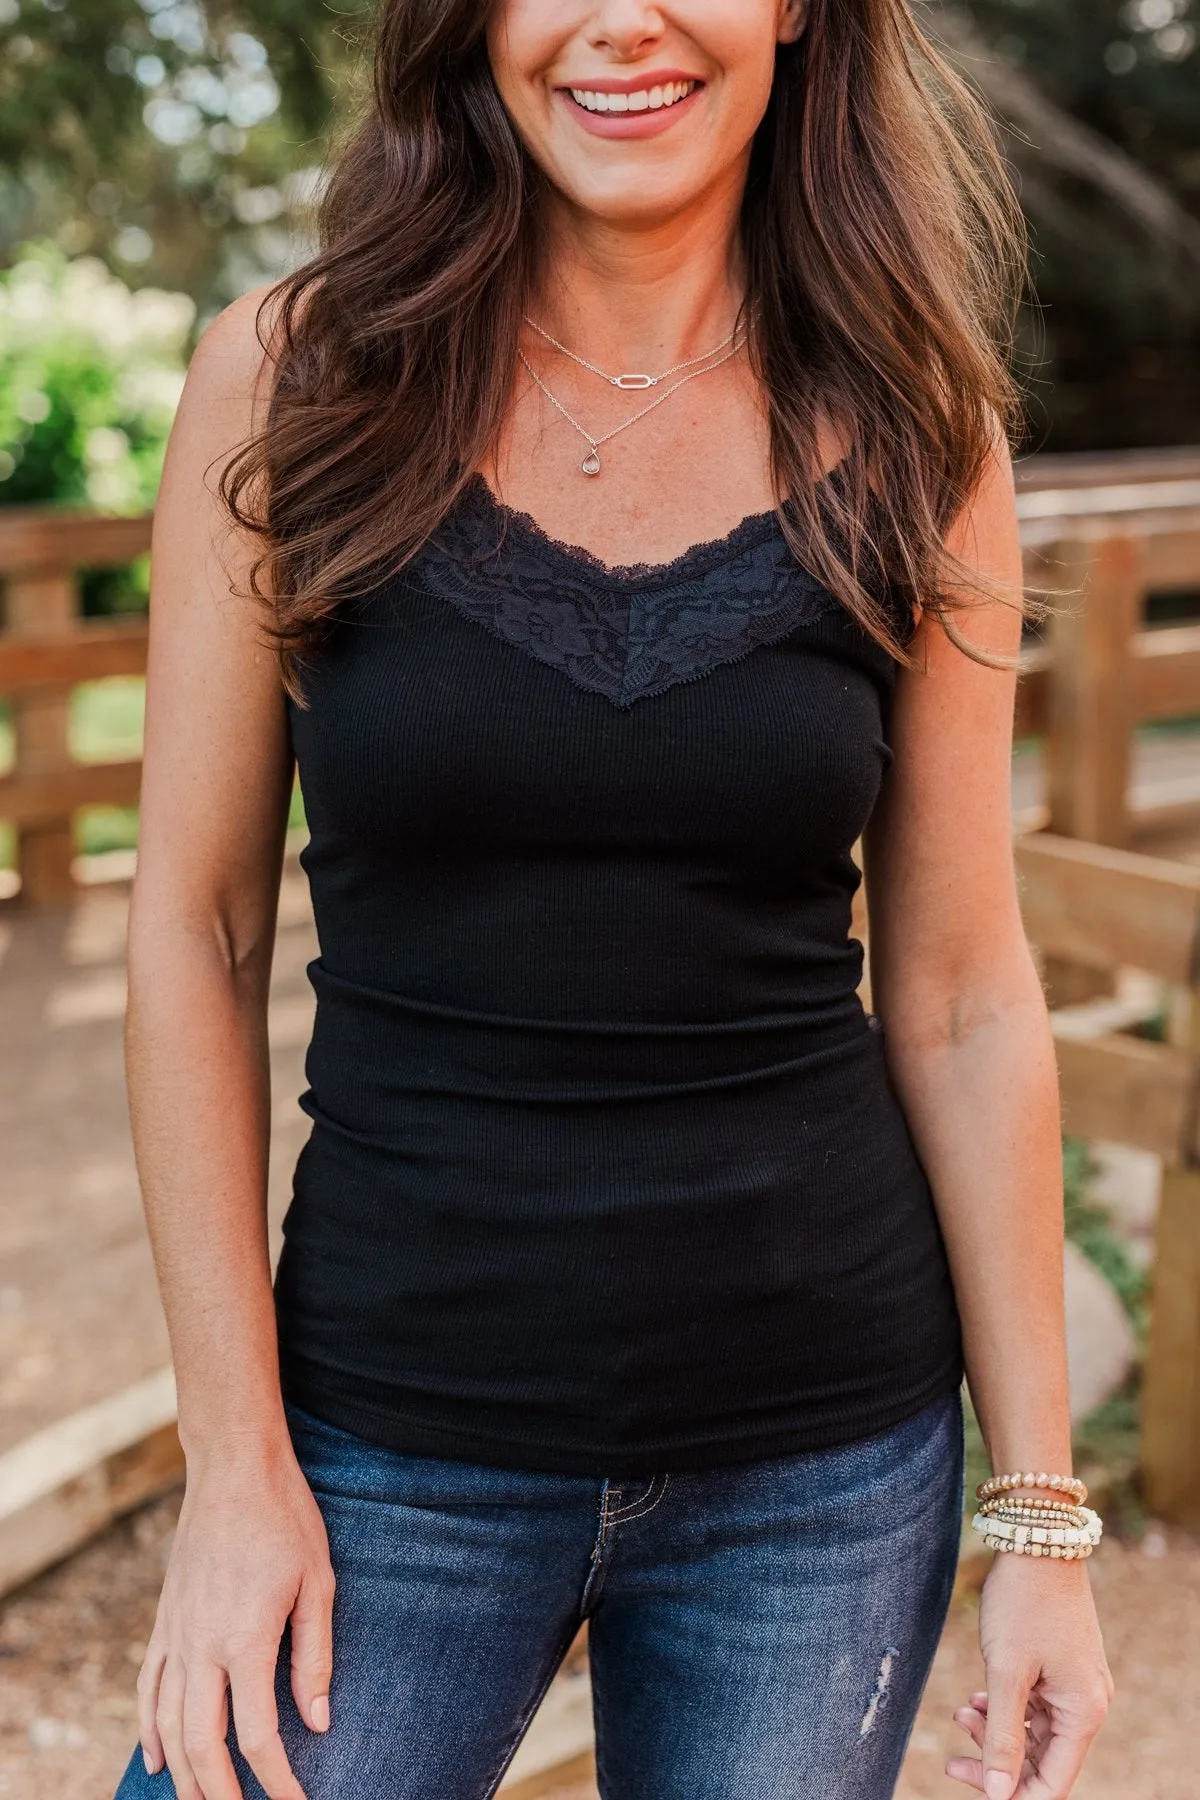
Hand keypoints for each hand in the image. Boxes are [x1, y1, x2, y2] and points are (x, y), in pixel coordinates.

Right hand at [137, 1429, 335, 1799]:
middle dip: (221, 1796)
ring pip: (168, 1727)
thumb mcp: (318, 1583)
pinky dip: (149, 1731)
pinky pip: (148, 1689)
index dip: (277, 1782)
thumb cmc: (286, 1519)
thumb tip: (318, 1723)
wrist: (233, 1467)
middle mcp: (200, 1646)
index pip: (256, 1737)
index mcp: (244, 1640)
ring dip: (184, 1777)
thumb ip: (314, 1658)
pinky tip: (156, 1760)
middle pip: (201, 1746)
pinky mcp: (163, 1621)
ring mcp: (175, 1635)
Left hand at [946, 1549, 1112, 1798]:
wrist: (1035, 1540)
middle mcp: (1087, 1704)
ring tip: (961, 1714)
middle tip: (952, 1760)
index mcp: (1083, 1713)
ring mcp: (1074, 1685)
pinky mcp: (1059, 1668)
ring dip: (996, 1733)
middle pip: (1042, 1761)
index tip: (971, 1784)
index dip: (1013, 1795)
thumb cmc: (1023, 1603)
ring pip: (1034, 1734)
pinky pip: (1033, 1708)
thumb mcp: (1006, 1672)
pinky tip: (976, 1701)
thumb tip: (998, 1792)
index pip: (1053, 1783)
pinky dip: (1004, 1709)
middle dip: (997, 1764)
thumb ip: (1004, 1736)